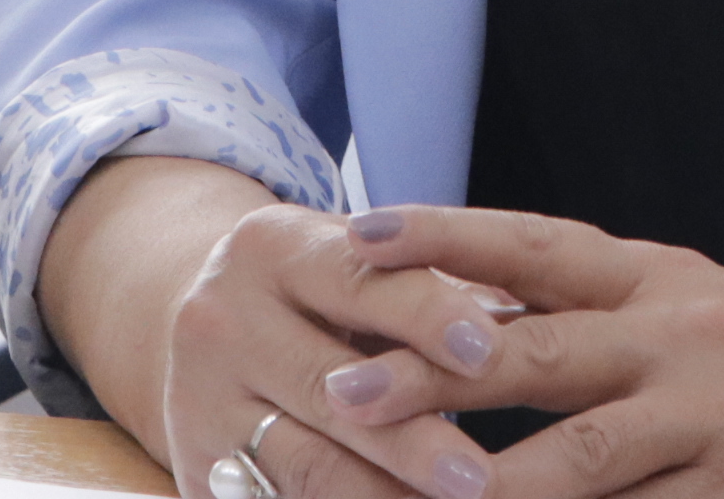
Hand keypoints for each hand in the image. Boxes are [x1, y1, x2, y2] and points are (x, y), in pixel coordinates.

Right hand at [39, 158, 522, 498]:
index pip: (358, 281)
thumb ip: (430, 284)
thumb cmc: (317, 291)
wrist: (199, 322)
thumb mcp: (356, 263)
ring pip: (303, 463)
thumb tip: (528, 318)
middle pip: (331, 390)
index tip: (492, 351)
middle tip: (481, 479)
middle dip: (411, 440)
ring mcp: (198, 400)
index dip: (427, 316)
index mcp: (273, 248)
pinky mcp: (195, 465)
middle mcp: (221, 319)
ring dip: (380, 497)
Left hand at [334, 206, 723, 498]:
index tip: (358, 235)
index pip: (540, 247)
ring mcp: (711, 436)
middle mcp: (682, 348)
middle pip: (546, 358)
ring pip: (583, 468)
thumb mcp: (685, 298)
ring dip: (493, 483)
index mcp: (660, 281)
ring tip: (418, 490)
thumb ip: (585, 303)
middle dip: (440, 378)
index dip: (449, 237)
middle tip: (346, 390)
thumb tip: (453, 302)